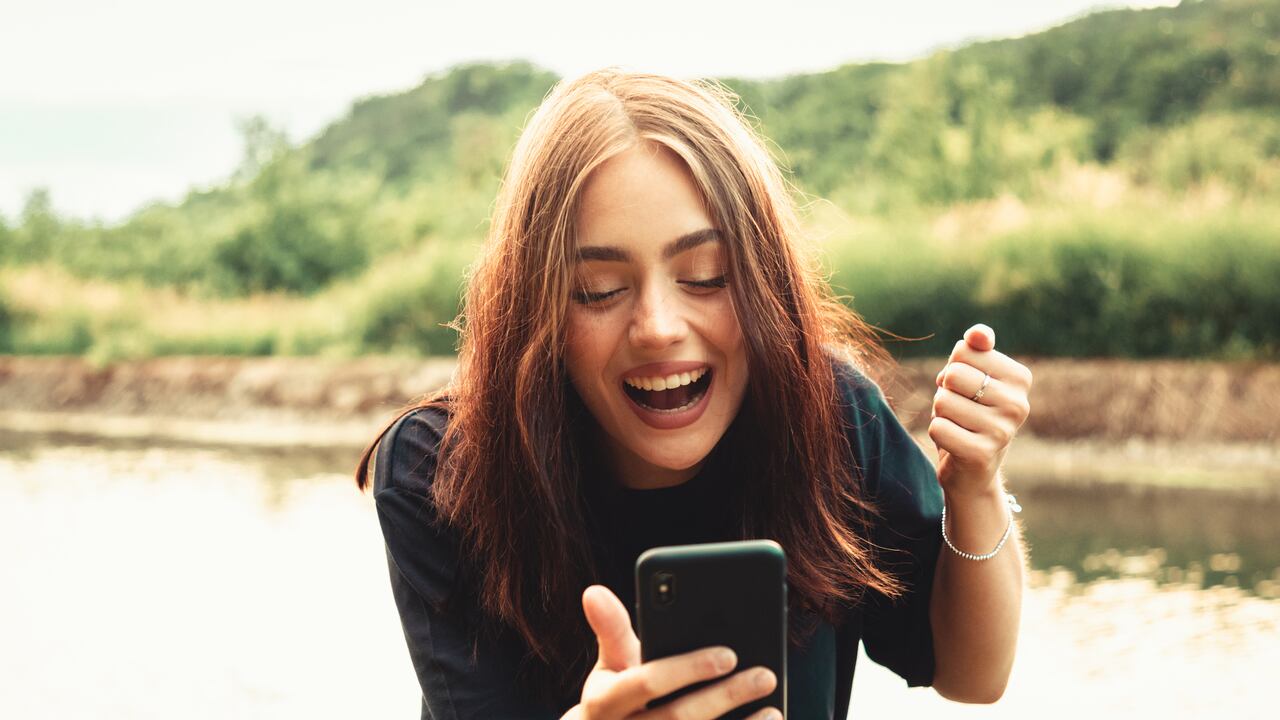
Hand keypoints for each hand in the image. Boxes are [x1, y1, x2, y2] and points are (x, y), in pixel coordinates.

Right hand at [561, 585, 780, 719]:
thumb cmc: (616, 693)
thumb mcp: (610, 662)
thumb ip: (611, 629)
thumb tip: (593, 590)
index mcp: (604, 701)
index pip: (646, 683)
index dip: (687, 669)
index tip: (728, 654)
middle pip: (679, 718)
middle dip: (725, 696)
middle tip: (765, 675)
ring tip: (773, 710)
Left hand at [930, 324, 1031, 498]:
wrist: (973, 470)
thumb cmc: (970, 412)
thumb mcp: (973, 375)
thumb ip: (975, 348)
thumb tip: (978, 334)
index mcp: (1020, 378)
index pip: (964, 351)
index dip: (954, 368)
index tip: (968, 389)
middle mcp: (1018, 404)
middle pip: (953, 375)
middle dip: (945, 391)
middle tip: (960, 409)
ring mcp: (1002, 431)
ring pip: (943, 401)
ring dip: (940, 413)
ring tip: (958, 426)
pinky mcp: (982, 454)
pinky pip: (938, 428)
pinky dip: (937, 433)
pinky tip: (954, 443)